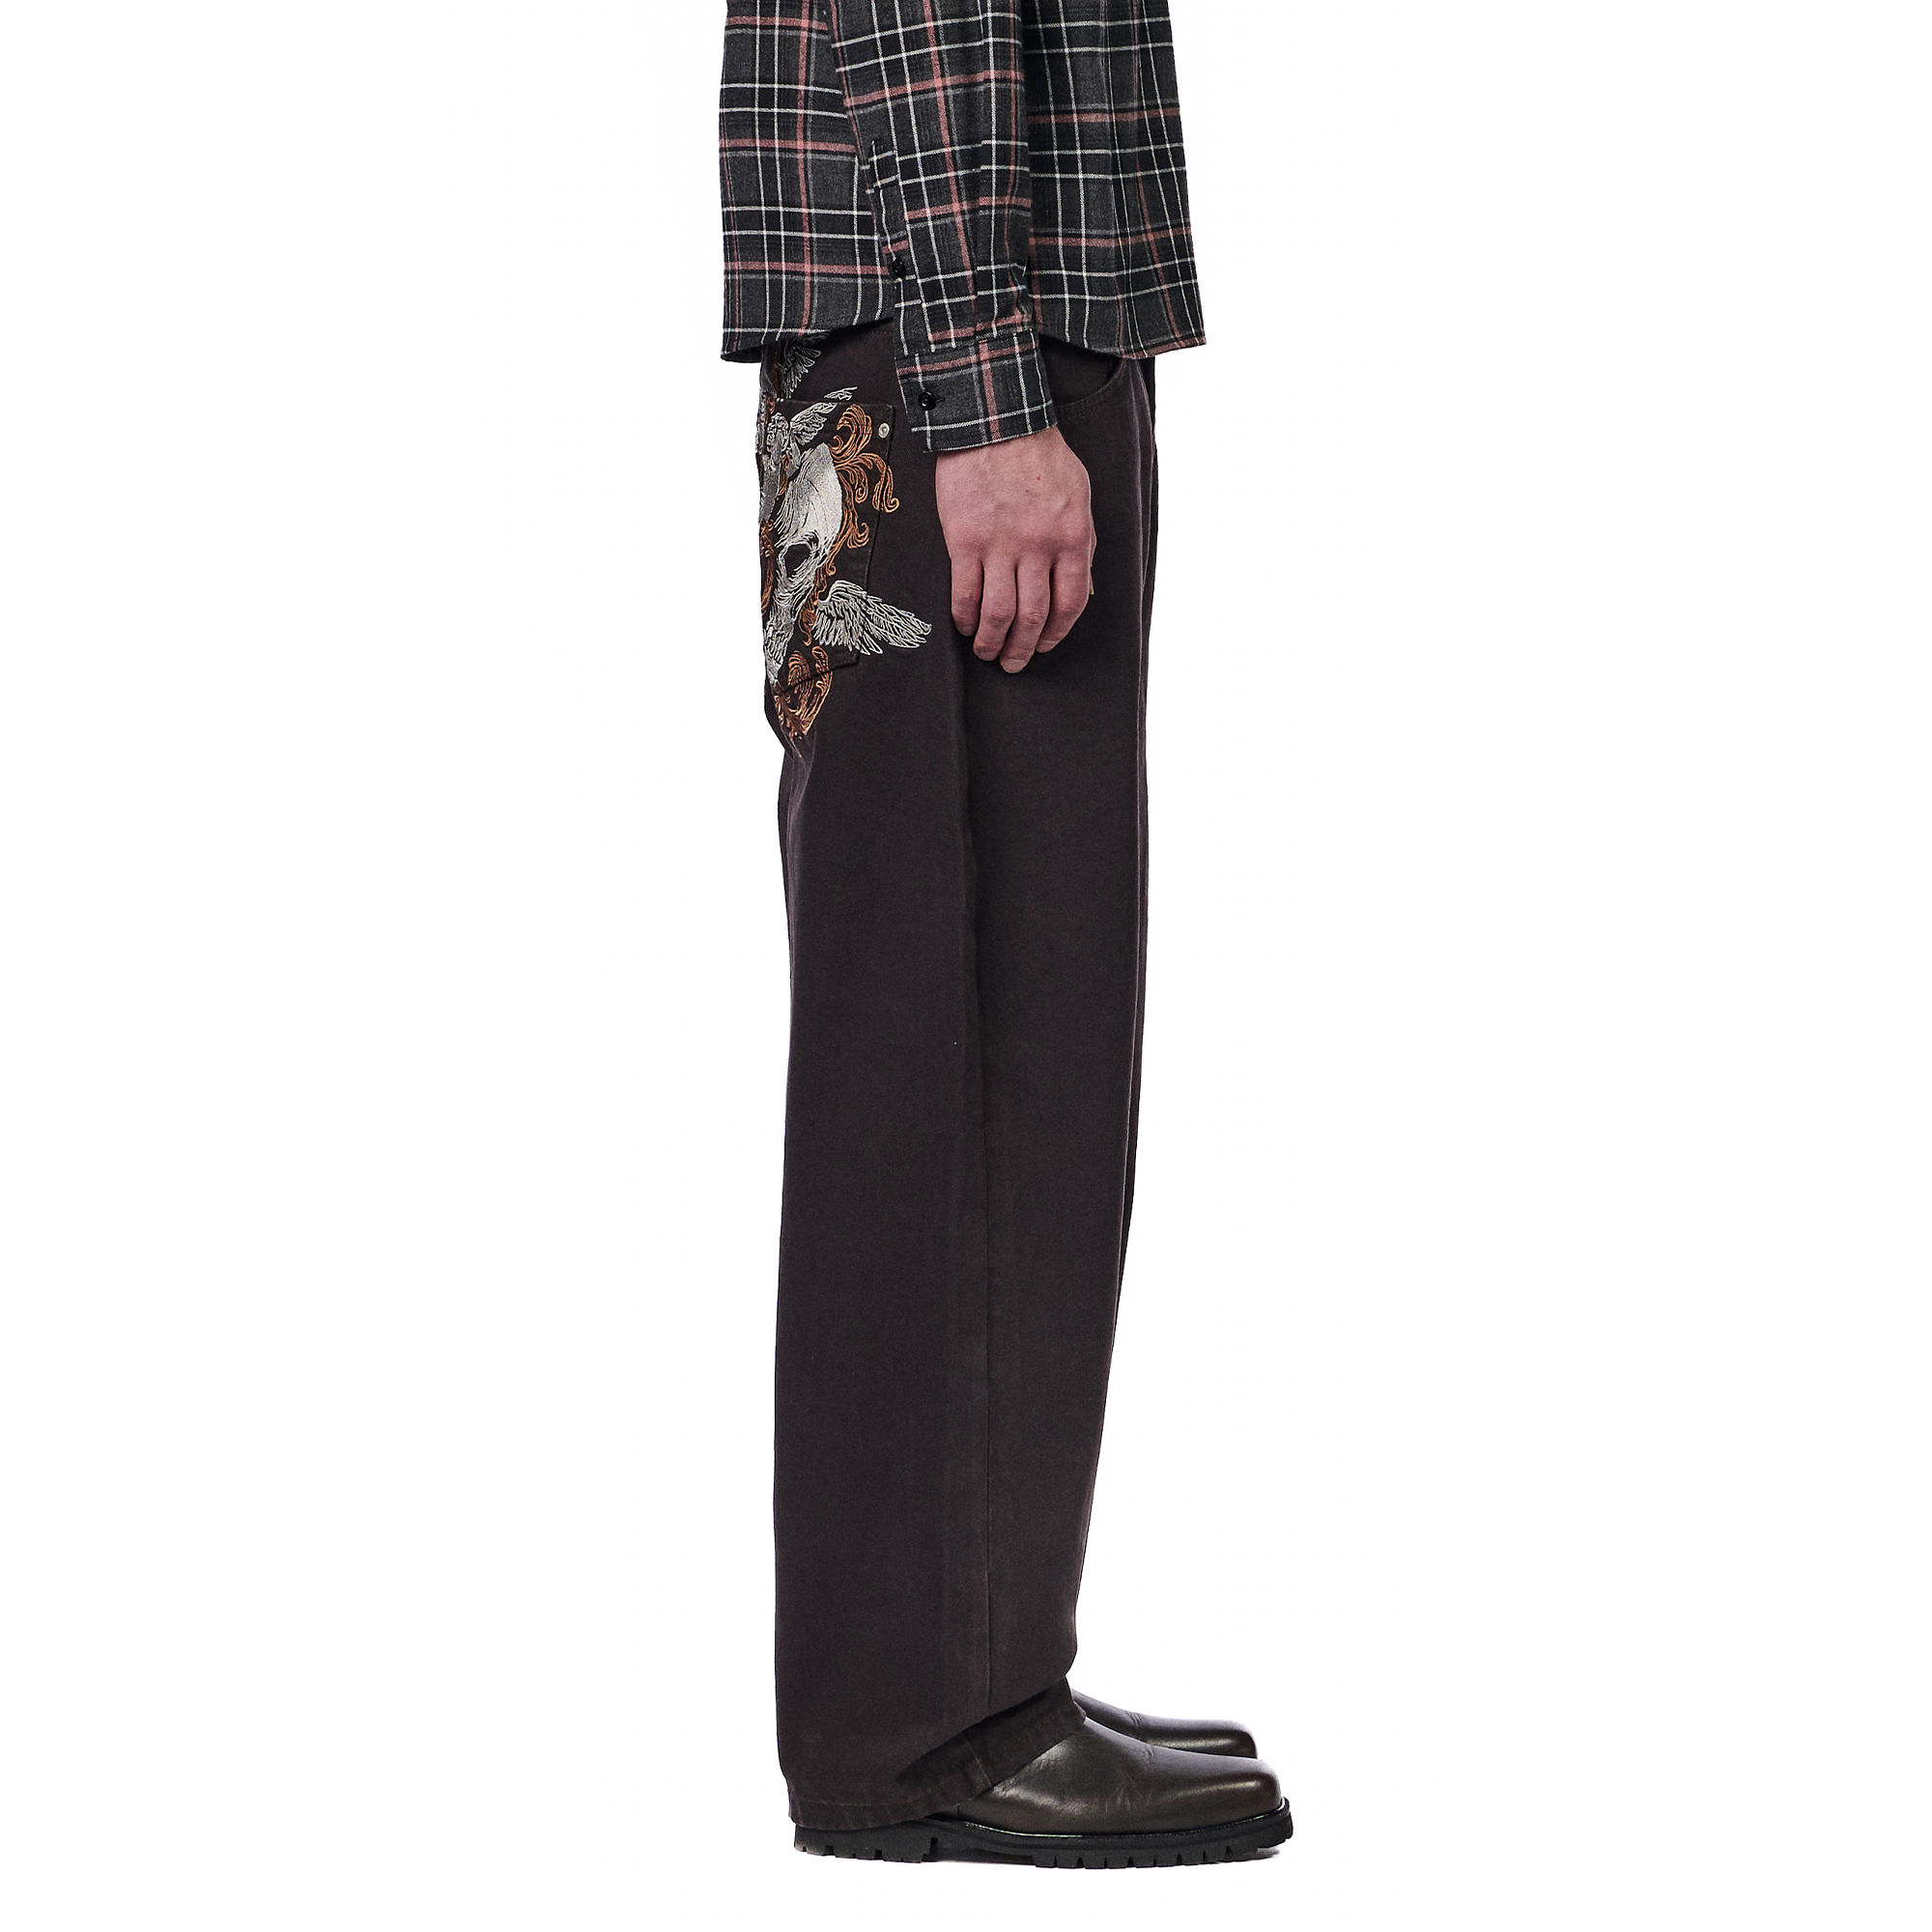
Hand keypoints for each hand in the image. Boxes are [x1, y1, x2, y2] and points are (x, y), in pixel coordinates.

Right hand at [934, 426, 1095, 672]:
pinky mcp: (965, 540)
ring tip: (987, 652)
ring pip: (998, 613)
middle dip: (1023, 648)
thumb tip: (1080, 585)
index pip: (1071, 603)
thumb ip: (1082, 542)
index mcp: (1072, 538)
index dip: (1058, 632)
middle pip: (1032, 617)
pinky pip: (965, 592)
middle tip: (1014, 662)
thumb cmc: (1041, 455)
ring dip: (991, 641)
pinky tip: (964, 625)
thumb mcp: (1080, 494)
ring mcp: (1000, 546)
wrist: (997, 421)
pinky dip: (964, 616)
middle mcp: (1038, 548)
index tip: (1047, 644)